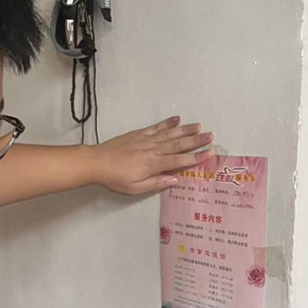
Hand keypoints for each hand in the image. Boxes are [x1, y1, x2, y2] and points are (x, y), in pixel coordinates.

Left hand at [89, 116, 214, 194]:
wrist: (96, 162)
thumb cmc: (115, 178)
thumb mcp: (135, 188)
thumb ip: (156, 183)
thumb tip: (175, 179)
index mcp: (153, 165)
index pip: (179, 161)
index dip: (195, 157)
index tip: (209, 153)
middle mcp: (152, 150)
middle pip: (178, 144)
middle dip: (196, 140)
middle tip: (211, 135)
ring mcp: (146, 140)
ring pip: (169, 134)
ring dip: (185, 129)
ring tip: (199, 126)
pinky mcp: (138, 134)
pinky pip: (156, 127)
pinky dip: (167, 123)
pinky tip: (176, 119)